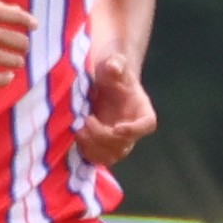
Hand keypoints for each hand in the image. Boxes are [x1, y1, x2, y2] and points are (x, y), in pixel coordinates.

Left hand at [75, 52, 155, 167]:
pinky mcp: (102, 148)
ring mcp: (118, 142)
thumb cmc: (110, 73)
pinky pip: (97, 159)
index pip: (146, 125)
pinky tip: (75, 136)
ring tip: (79, 130)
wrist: (100, 84)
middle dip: (103, 136)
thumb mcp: (113, 63)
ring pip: (111, 156)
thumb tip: (113, 67)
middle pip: (125, 145)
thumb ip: (115, 63)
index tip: (117, 128)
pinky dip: (85, 151)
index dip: (134, 130)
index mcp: (141, 110)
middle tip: (87, 120)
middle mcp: (132, 130)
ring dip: (93, 146)